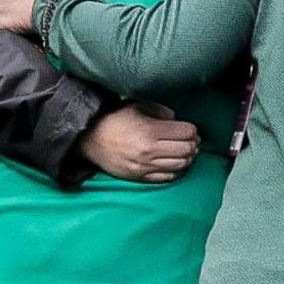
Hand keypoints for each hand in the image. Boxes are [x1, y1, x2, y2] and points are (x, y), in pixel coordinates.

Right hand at [80, 102, 200, 183]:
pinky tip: (175, 162)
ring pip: (180, 165)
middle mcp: (149, 151)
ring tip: (185, 151)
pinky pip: (167, 177)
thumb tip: (177, 120)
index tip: (189, 128)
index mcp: (150, 131)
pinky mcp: (140, 177)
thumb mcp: (137, 106)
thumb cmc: (114, 120)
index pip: (186, 132)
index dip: (192, 129)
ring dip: (188, 157)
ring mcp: (145, 166)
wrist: (90, 140)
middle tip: (192, 140)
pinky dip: (176, 170)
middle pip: (187, 150)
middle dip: (193, 143)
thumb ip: (160, 111)